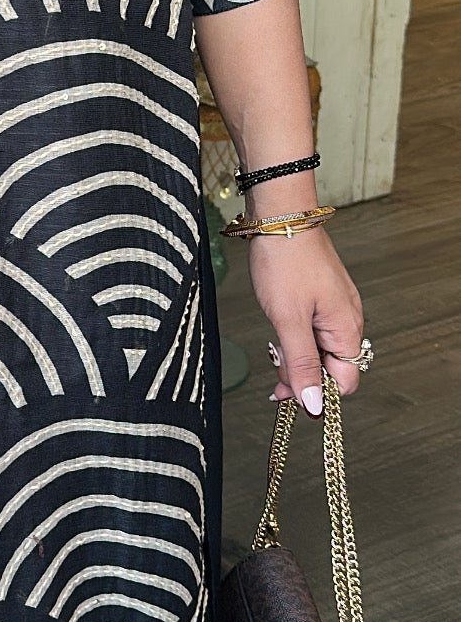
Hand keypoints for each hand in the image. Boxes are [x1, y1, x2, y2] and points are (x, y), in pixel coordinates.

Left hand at [247, 229, 364, 415]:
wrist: (280, 217)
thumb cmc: (285, 261)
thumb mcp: (288, 320)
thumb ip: (301, 363)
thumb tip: (315, 403)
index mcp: (347, 328)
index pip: (345, 381)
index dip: (318, 391)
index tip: (287, 392)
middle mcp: (347, 319)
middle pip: (330, 366)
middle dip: (302, 372)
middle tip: (273, 363)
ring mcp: (334, 308)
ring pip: (318, 348)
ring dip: (295, 354)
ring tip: (274, 342)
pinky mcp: (321, 298)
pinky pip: (312, 329)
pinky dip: (295, 336)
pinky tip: (279, 329)